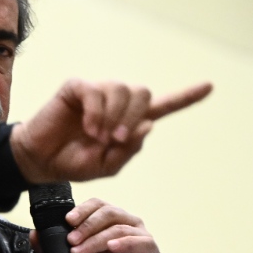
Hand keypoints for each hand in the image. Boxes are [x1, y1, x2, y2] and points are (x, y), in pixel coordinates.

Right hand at [10, 79, 211, 182]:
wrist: (42, 162)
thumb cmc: (73, 163)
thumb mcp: (107, 166)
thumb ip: (129, 149)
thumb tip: (149, 125)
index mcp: (129, 121)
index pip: (163, 106)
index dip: (186, 96)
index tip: (210, 86)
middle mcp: (116, 103)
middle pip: (142, 93)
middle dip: (133, 117)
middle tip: (117, 140)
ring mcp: (97, 93)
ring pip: (121, 90)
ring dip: (114, 117)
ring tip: (99, 137)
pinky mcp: (77, 88)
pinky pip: (95, 92)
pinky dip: (95, 113)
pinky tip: (88, 128)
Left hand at [31, 198, 159, 252]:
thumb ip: (52, 247)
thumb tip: (34, 234)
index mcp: (108, 221)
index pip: (97, 205)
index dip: (82, 210)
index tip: (67, 220)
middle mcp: (126, 224)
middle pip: (108, 212)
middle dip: (86, 225)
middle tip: (71, 239)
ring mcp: (140, 238)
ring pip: (120, 227)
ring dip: (97, 237)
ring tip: (81, 250)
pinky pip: (143, 243)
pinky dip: (126, 242)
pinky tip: (112, 247)